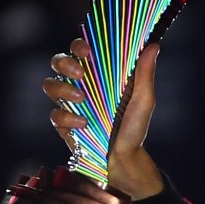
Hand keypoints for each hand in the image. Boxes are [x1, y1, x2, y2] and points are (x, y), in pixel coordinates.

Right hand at [42, 39, 163, 200]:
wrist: (125, 158)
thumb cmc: (135, 127)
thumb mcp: (144, 100)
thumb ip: (145, 74)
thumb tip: (154, 45)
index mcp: (99, 74)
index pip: (81, 50)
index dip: (79, 45)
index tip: (87, 50)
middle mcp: (80, 85)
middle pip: (58, 62)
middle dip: (64, 63)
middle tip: (80, 74)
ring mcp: (69, 104)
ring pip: (50, 85)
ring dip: (62, 89)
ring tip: (81, 100)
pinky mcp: (62, 124)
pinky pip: (54, 115)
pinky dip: (67, 118)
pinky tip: (84, 124)